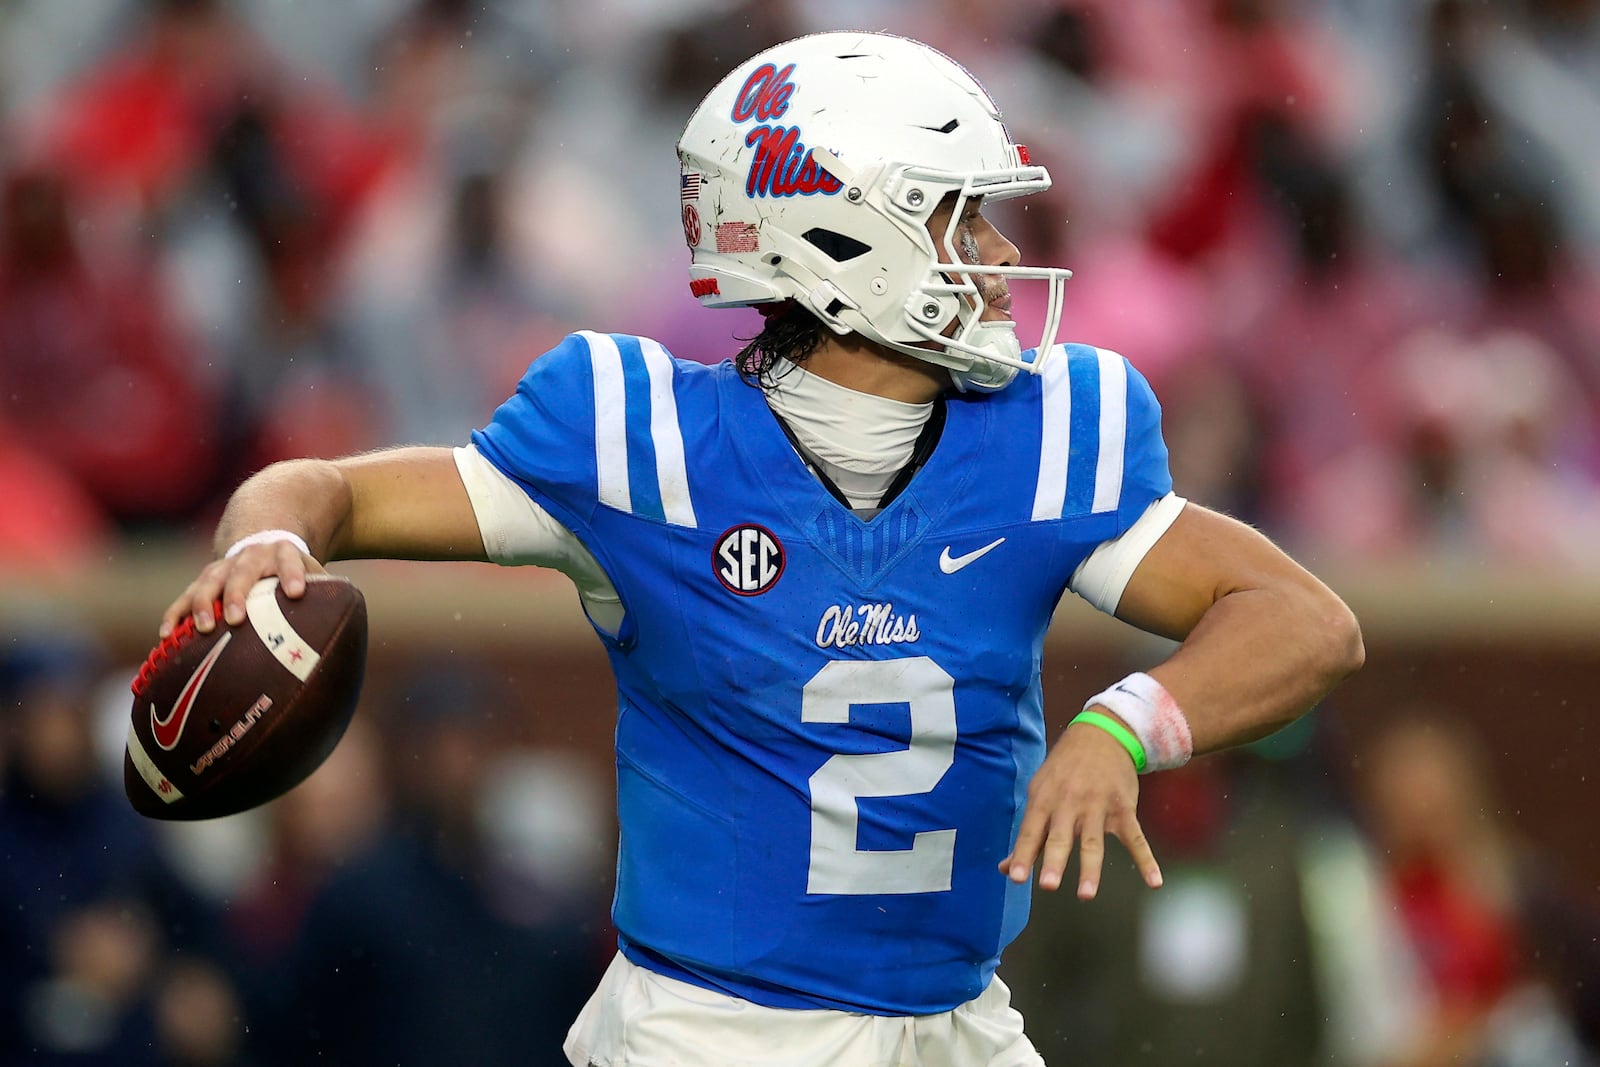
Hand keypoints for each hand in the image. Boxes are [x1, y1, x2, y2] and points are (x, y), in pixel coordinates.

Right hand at [160, 539, 324, 636]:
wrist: (261, 538)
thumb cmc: (293, 570)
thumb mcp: (312, 572)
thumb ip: (327, 595)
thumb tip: (346, 633)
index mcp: (283, 554)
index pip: (290, 561)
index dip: (293, 574)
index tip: (297, 592)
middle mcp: (250, 558)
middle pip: (243, 574)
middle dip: (238, 595)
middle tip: (236, 618)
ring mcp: (223, 568)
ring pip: (208, 583)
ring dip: (202, 605)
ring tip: (203, 628)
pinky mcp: (202, 581)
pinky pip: (183, 598)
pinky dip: (174, 615)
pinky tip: (166, 637)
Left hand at [998, 720, 1162, 897]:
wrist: (1102, 736)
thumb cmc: (1063, 771)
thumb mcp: (1040, 793)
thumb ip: (1028, 834)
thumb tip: (1005, 869)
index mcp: (1045, 801)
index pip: (1031, 832)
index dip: (1022, 854)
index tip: (1014, 877)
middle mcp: (1070, 804)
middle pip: (1061, 837)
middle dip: (1054, 861)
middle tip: (1048, 886)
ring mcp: (1098, 807)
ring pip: (1093, 841)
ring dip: (1090, 868)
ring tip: (1086, 895)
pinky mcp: (1123, 809)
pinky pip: (1136, 838)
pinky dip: (1147, 860)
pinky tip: (1154, 881)